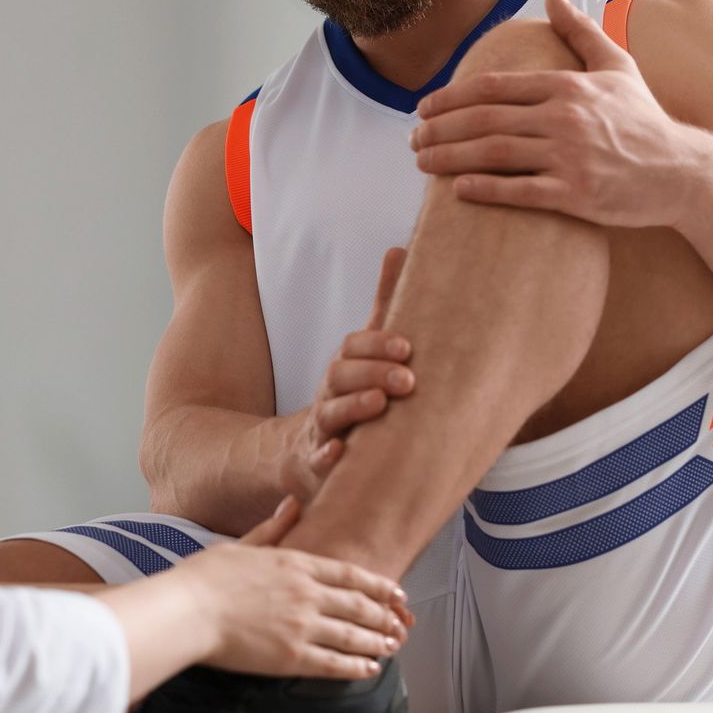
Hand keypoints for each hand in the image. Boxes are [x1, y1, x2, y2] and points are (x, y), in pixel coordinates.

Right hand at [179, 498, 408, 679]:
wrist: (187, 611)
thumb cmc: (204, 578)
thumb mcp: (240, 544)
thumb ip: (272, 528)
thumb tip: (293, 504)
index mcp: (296, 564)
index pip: (350, 575)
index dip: (378, 585)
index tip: (396, 593)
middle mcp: (307, 594)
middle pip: (359, 605)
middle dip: (383, 615)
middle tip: (399, 624)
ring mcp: (303, 626)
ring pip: (353, 635)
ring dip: (377, 641)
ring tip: (391, 646)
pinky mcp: (292, 656)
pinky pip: (335, 664)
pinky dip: (357, 667)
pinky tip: (370, 669)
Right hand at [277, 247, 413, 501]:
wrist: (304, 450)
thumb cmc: (351, 393)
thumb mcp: (367, 351)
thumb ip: (384, 306)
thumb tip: (398, 248)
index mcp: (345, 366)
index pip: (354, 347)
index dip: (378, 345)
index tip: (407, 347)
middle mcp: (329, 393)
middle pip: (341, 376)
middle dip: (373, 374)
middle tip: (408, 380)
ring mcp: (321, 428)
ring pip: (330, 414)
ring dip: (353, 408)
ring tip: (380, 405)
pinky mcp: (318, 464)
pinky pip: (317, 461)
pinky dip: (326, 458)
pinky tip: (340, 455)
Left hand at [410, 0, 712, 229]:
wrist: (683, 172)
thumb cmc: (644, 119)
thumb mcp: (619, 66)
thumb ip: (581, 32)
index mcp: (567, 86)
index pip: (493, 87)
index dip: (451, 97)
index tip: (423, 107)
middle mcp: (565, 118)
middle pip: (484, 119)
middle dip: (440, 128)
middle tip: (412, 138)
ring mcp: (571, 157)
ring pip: (494, 153)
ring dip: (450, 157)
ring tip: (422, 161)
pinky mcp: (577, 195)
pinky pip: (520, 192)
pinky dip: (485, 189)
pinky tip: (457, 189)